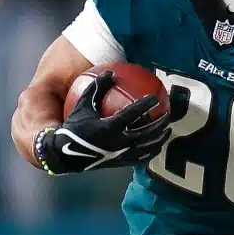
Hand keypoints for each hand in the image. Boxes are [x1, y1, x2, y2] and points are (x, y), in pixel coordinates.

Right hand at [33, 71, 170, 174]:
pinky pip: (141, 158)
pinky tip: (157, 147)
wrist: (66, 154)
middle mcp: (118, 142)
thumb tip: (111, 72)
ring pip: (147, 147)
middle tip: (167, 115)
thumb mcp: (83, 105)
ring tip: (167, 130)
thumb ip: (96, 88)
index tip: (155, 97)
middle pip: (147, 132)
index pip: (133, 114)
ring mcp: (121, 154)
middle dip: (160, 123)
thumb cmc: (74, 127)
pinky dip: (152, 152)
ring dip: (160, 138)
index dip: (146, 105)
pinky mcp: (120, 163)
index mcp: (109, 127)